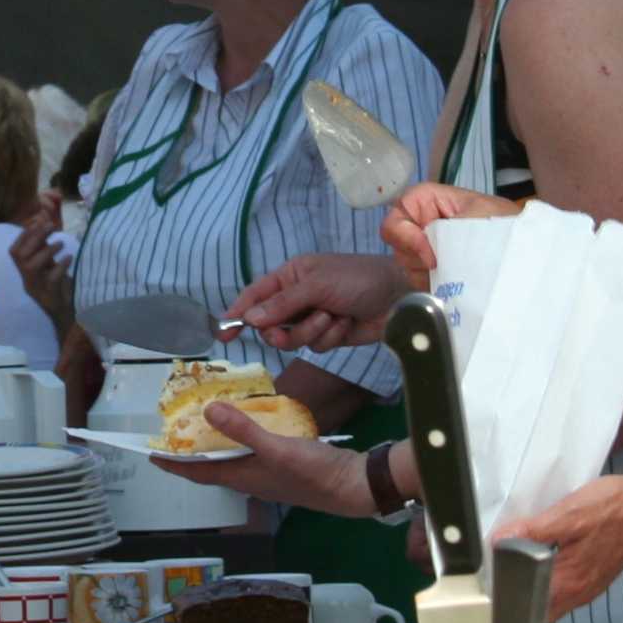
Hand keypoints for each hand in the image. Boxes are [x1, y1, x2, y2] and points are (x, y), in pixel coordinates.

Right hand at [12, 201, 71, 322]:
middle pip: (21, 257)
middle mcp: (27, 282)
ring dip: (46, 251)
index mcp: (25, 274)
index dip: (22, 236)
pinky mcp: (51, 298)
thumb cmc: (60, 289)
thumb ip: (45, 251)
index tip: (36, 222)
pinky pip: (52, 279)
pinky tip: (69, 258)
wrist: (67, 316)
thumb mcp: (50, 267)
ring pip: (32, 267)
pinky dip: (61, 266)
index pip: (14, 252)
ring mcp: (38, 290)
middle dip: (35, 238)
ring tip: (60, 243)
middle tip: (50, 226)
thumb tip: (45, 226)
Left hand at [153, 405, 377, 513]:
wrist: (353, 485)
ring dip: (217, 442)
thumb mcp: (276, 448)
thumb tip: (208, 411)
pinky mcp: (284, 464)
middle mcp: (251, 478)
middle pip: (212, 465)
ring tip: (206, 419)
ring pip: (233, 457)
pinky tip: (248, 420)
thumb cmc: (313, 473)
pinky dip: (243, 436)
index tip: (150, 452)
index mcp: (243, 477)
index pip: (198, 472)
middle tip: (177, 428)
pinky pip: (253, 449)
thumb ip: (243, 430)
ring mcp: (268, 472)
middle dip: (192, 450)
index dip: (173, 463)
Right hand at [226, 250, 405, 351]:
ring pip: (293, 339)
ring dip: (313, 331)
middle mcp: (298, 297)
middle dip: (284, 329)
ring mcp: (313, 318)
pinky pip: (316, 346)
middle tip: (292, 329)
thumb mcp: (317, 285)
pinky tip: (346, 325)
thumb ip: (282, 303)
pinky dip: (330, 337)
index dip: (237, 313)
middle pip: (270, 325)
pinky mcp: (329, 336)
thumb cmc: (358, 279)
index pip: (255, 295)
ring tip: (333, 318)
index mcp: (291, 276)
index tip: (222, 331)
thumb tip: (249, 319)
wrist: (399, 296)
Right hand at [379, 182, 520, 285]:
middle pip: (399, 243)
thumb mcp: (477, 216)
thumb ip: (446, 230)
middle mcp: (425, 225)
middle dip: (418, 258)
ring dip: (427, 274)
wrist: (529, 252)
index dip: (405, 234)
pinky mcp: (436, 272)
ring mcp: (429, 250)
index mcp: (430, 203)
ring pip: (408, 265)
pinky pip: (421, 282)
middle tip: (444, 266)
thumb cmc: (506, 225)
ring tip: (457, 276)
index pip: (398, 213)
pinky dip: (435, 287)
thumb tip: (427, 257)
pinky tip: (454, 287)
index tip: (430, 255)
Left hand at [500, 469, 622, 617]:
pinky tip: (540, 558)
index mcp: (568, 583)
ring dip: (532, 586)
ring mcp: (589, 588)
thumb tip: (498, 542)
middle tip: (494, 571)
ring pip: (551, 598)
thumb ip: (533, 532)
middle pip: (538, 607)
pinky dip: (548, 578)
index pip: (527, 606)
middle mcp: (578, 593)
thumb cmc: (612, 509)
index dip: (505, 597)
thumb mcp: (568, 514)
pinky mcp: (595, 577)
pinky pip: (564, 586)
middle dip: (516, 594)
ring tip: (511, 564)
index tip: (487, 581)